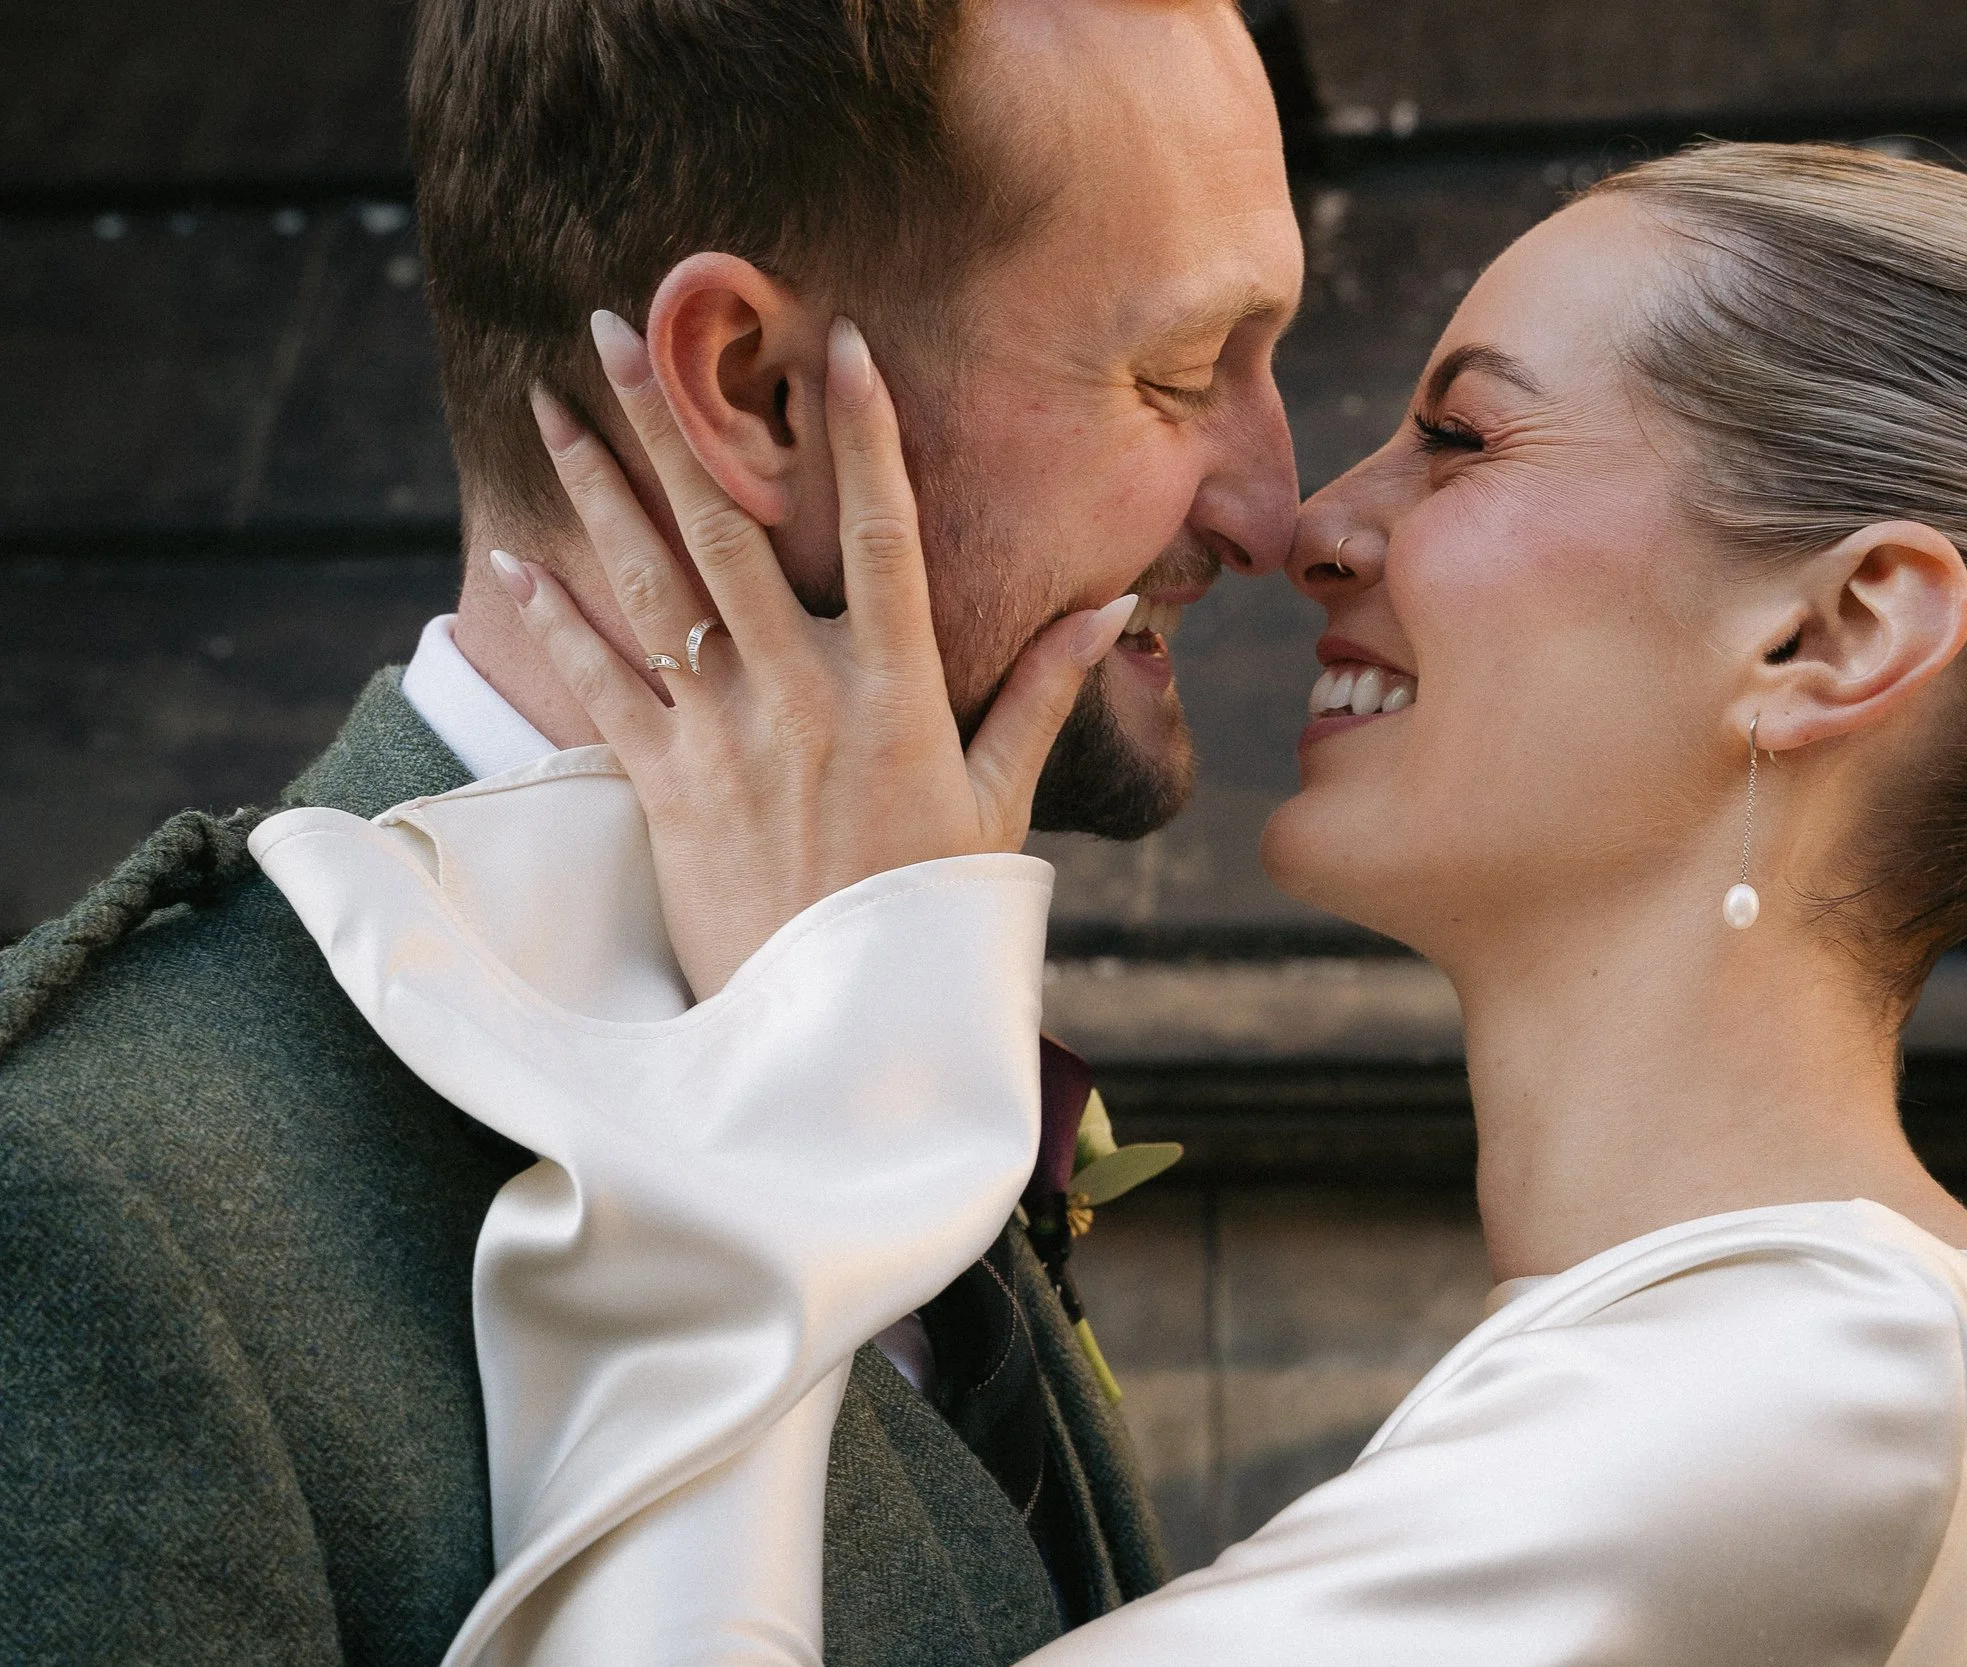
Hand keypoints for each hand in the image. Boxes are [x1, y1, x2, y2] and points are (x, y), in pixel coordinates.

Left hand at [495, 312, 1135, 999]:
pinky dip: (550, 621)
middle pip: (726, 527)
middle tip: (620, 323)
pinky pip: (597, 685)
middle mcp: (800, 695)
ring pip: (647, 584)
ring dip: (594, 485)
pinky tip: (507, 559)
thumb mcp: (1000, 803)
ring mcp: (722, 737)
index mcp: (894, 691)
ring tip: (550, 401)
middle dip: (670, 418)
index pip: (881, 533)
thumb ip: (1044, 693)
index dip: (863, 433)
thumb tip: (1112, 602)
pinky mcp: (663, 786)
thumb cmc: (930, 913)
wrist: (838, 1033)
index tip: (841, 339)